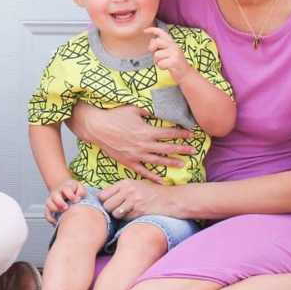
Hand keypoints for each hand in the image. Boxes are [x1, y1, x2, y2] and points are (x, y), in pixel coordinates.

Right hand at [44, 179, 85, 223]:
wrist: (63, 190)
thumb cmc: (73, 191)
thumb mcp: (79, 188)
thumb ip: (81, 191)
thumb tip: (78, 197)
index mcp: (65, 187)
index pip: (66, 189)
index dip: (70, 195)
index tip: (76, 200)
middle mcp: (56, 193)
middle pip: (55, 196)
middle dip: (60, 202)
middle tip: (66, 208)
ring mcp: (51, 200)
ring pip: (49, 204)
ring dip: (54, 209)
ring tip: (61, 214)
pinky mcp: (48, 207)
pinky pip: (46, 213)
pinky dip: (50, 218)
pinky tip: (57, 221)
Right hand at [71, 103, 193, 183]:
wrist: (97, 127)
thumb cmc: (114, 116)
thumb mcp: (133, 109)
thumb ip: (147, 110)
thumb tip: (157, 110)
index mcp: (146, 131)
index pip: (168, 133)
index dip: (181, 133)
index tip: (191, 134)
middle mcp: (143, 144)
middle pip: (167, 149)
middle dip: (181, 149)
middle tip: (193, 151)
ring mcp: (136, 154)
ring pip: (157, 161)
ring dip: (171, 163)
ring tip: (182, 165)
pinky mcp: (128, 161)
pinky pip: (143, 171)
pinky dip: (153, 176)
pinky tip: (162, 180)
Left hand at [99, 179, 172, 219]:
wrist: (172, 199)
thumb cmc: (153, 193)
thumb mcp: (136, 186)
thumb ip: (121, 190)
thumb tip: (103, 198)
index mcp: (125, 183)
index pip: (102, 194)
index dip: (104, 202)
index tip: (109, 205)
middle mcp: (127, 190)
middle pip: (106, 205)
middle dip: (110, 210)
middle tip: (118, 211)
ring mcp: (133, 200)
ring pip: (114, 213)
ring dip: (119, 216)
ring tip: (127, 213)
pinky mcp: (139, 210)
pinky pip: (126, 218)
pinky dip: (128, 219)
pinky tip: (135, 215)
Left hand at [146, 27, 189, 80]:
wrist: (186, 74)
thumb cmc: (174, 64)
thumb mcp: (168, 52)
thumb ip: (160, 47)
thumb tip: (151, 42)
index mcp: (172, 43)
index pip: (162, 33)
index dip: (153, 30)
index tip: (145, 31)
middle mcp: (174, 46)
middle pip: (157, 42)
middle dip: (152, 48)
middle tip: (155, 55)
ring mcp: (175, 53)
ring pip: (157, 54)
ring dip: (157, 61)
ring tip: (164, 63)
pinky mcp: (175, 62)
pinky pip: (160, 63)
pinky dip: (161, 67)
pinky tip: (167, 68)